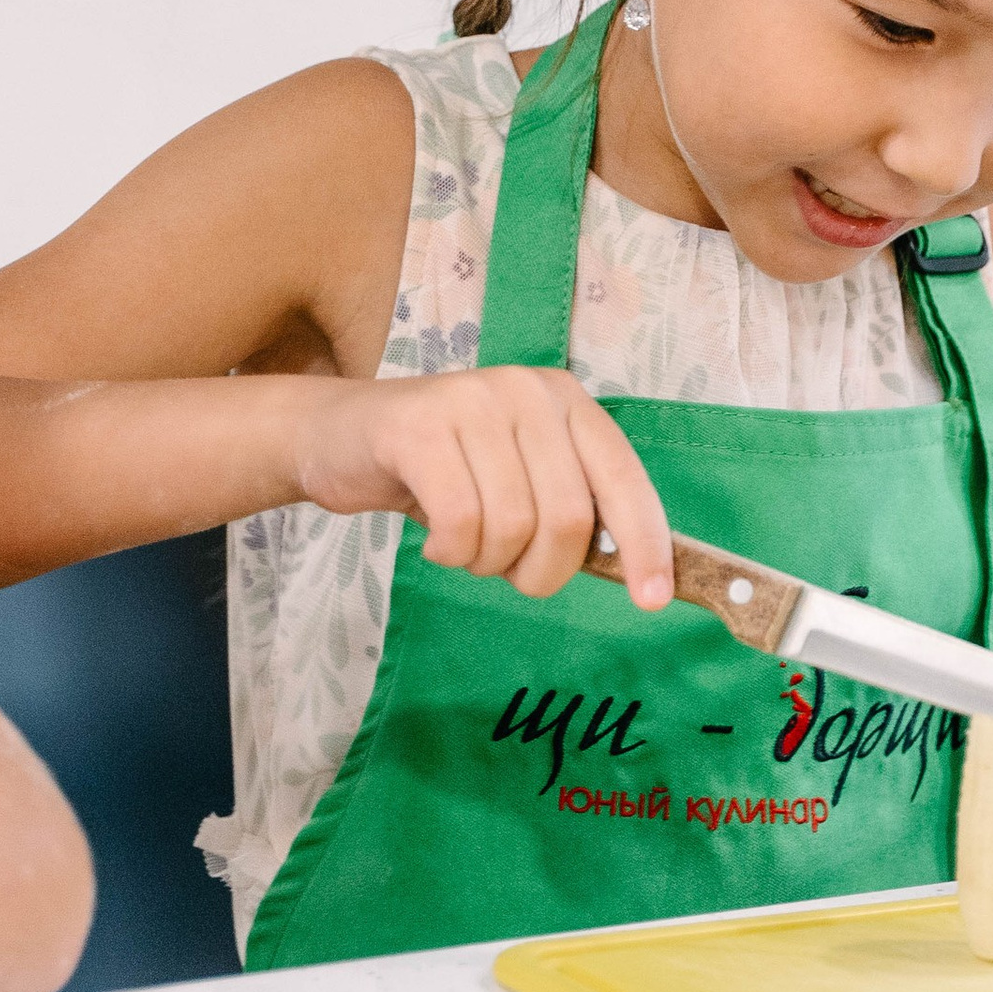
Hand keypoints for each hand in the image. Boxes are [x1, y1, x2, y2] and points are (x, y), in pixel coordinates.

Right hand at [291, 370, 674, 605]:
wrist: (340, 436)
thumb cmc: (441, 469)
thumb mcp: (518, 477)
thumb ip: (570, 507)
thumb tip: (635, 572)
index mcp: (567, 402)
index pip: (625, 480)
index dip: (646, 545)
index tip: (652, 600)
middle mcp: (528, 391)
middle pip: (569, 517)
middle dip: (542, 572)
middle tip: (509, 574)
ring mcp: (473, 402)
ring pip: (513, 526)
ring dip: (488, 563)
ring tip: (464, 546)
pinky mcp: (419, 427)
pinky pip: (461, 522)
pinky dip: (451, 552)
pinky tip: (435, 540)